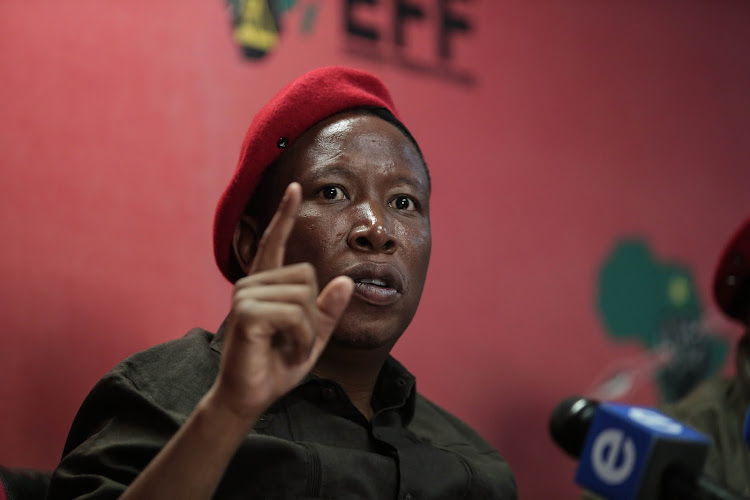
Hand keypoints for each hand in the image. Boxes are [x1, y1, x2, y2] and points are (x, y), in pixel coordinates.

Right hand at [208, 182, 353, 425]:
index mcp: (266, 284)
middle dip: (313, 315)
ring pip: (304, 296)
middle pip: (307, 276)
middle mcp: (252, 283)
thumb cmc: (277, 365)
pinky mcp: (247, 313)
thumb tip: (344, 280)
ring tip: (287, 348)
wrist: (250, 397)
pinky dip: (302, 339)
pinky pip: (296, 315)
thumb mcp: (312, 337)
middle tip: (295, 341)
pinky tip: (286, 352)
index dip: (284, 215)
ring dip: (307, 331)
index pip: (274, 242)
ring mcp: (246, 296)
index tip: (295, 187)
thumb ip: (327, 310)